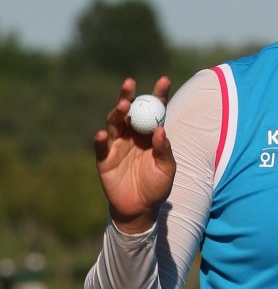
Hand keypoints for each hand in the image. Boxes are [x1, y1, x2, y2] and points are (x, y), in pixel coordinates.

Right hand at [94, 77, 175, 232]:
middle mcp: (132, 135)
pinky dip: (100, 139)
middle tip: (131, 83)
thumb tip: (161, 130)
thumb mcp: (166, 170)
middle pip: (129, 111)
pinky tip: (102, 134)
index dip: (158, 94)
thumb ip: (164, 151)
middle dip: (129, 95)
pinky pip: (101, 146)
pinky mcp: (104, 158)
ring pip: (114, 123)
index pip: (154, 111)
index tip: (164, 79)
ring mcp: (117, 145)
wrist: (140, 208)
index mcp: (151, 134)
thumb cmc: (157, 187)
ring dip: (117, 112)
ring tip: (123, 105)